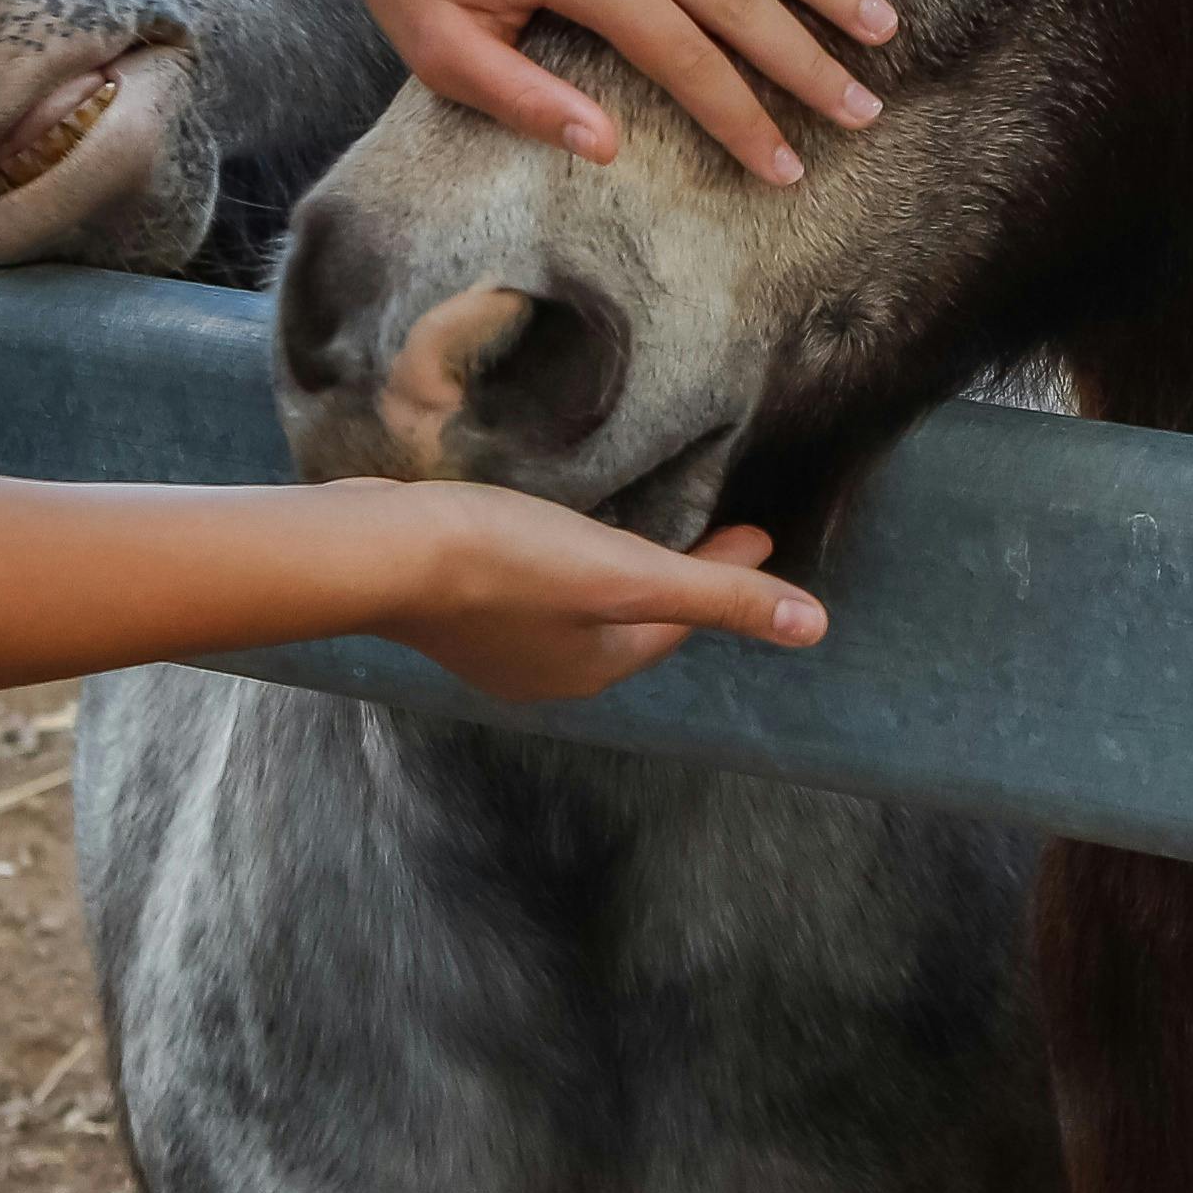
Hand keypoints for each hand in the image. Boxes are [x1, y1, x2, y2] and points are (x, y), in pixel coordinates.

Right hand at [351, 480, 826, 702]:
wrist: (379, 554)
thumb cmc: (505, 563)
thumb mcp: (626, 575)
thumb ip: (716, 596)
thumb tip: (813, 628)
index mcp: (595, 668)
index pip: (682, 621)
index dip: (727, 575)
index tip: (763, 529)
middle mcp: (546, 669)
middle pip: (634, 620)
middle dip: (678, 579)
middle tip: (715, 525)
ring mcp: (493, 640)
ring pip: (580, 605)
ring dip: (618, 570)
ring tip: (645, 522)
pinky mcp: (455, 603)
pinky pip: (532, 584)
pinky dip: (564, 561)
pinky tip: (555, 527)